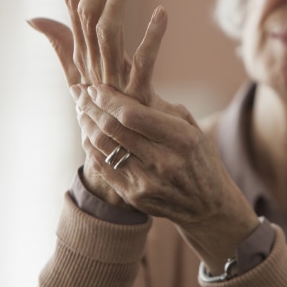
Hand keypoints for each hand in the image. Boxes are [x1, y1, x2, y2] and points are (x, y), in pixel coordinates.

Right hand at [28, 0, 167, 205]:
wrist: (124, 175)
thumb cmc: (109, 127)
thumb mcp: (84, 84)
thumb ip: (63, 47)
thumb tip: (35, 18)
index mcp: (81, 63)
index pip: (73, 8)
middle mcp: (90, 72)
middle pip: (84, 14)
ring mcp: (110, 87)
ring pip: (105, 32)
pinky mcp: (135, 103)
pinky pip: (141, 67)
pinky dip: (151, 38)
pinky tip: (163, 13)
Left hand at [73, 83, 259, 273]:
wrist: (207, 206)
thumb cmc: (198, 157)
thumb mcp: (190, 127)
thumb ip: (160, 108)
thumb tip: (127, 81)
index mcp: (182, 139)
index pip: (132, 114)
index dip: (108, 98)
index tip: (94, 87)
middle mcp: (164, 162)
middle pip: (112, 129)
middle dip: (90, 107)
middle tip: (79, 93)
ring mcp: (147, 182)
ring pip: (102, 147)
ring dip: (86, 125)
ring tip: (81, 111)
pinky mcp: (135, 196)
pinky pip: (102, 167)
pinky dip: (90, 147)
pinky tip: (87, 134)